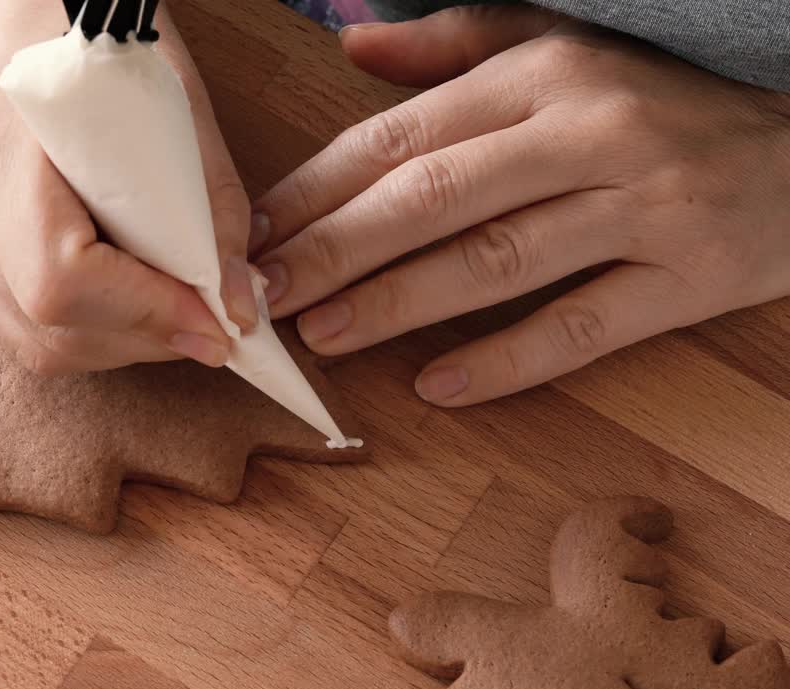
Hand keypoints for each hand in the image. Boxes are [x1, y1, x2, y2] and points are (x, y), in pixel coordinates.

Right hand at [0, 0, 255, 373]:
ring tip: (168, 311)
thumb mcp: (169, 97)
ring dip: (109, 342)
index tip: (214, 322)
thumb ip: (208, 205)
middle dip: (137, 339)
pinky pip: (5, 315)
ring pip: (20, 336)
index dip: (144, 314)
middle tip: (207, 325)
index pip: (58, 276)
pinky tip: (120, 297)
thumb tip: (232, 308)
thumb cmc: (95, 27)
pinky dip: (75, 325)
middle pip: (40, 323)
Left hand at [252, 5, 789, 404]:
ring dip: (399, 303)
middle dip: (338, 251)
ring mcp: (643, 209)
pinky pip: (584, 328)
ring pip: (498, 262)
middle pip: (436, 198)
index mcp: (546, 76)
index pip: (404, 135)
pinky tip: (436, 385)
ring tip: (324, 336)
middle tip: (267, 295)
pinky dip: (507, 361)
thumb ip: (455, 45)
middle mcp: (590, 134)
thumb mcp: (562, 50)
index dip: (319, 188)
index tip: (255, 233)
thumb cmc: (657, 102)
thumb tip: (353, 46)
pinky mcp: (689, 280)